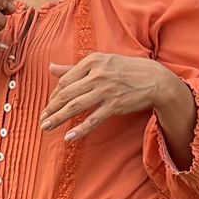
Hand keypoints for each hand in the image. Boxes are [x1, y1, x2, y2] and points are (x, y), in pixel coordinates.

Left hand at [40, 54, 186, 142]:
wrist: (155, 79)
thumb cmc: (126, 70)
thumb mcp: (101, 62)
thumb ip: (74, 67)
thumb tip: (50, 67)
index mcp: (91, 62)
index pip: (65, 81)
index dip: (54, 95)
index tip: (49, 105)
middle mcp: (97, 75)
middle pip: (66, 94)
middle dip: (51, 108)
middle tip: (42, 119)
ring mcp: (105, 90)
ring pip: (75, 106)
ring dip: (57, 118)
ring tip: (46, 127)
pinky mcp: (114, 105)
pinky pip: (93, 119)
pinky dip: (79, 129)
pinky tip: (68, 137)